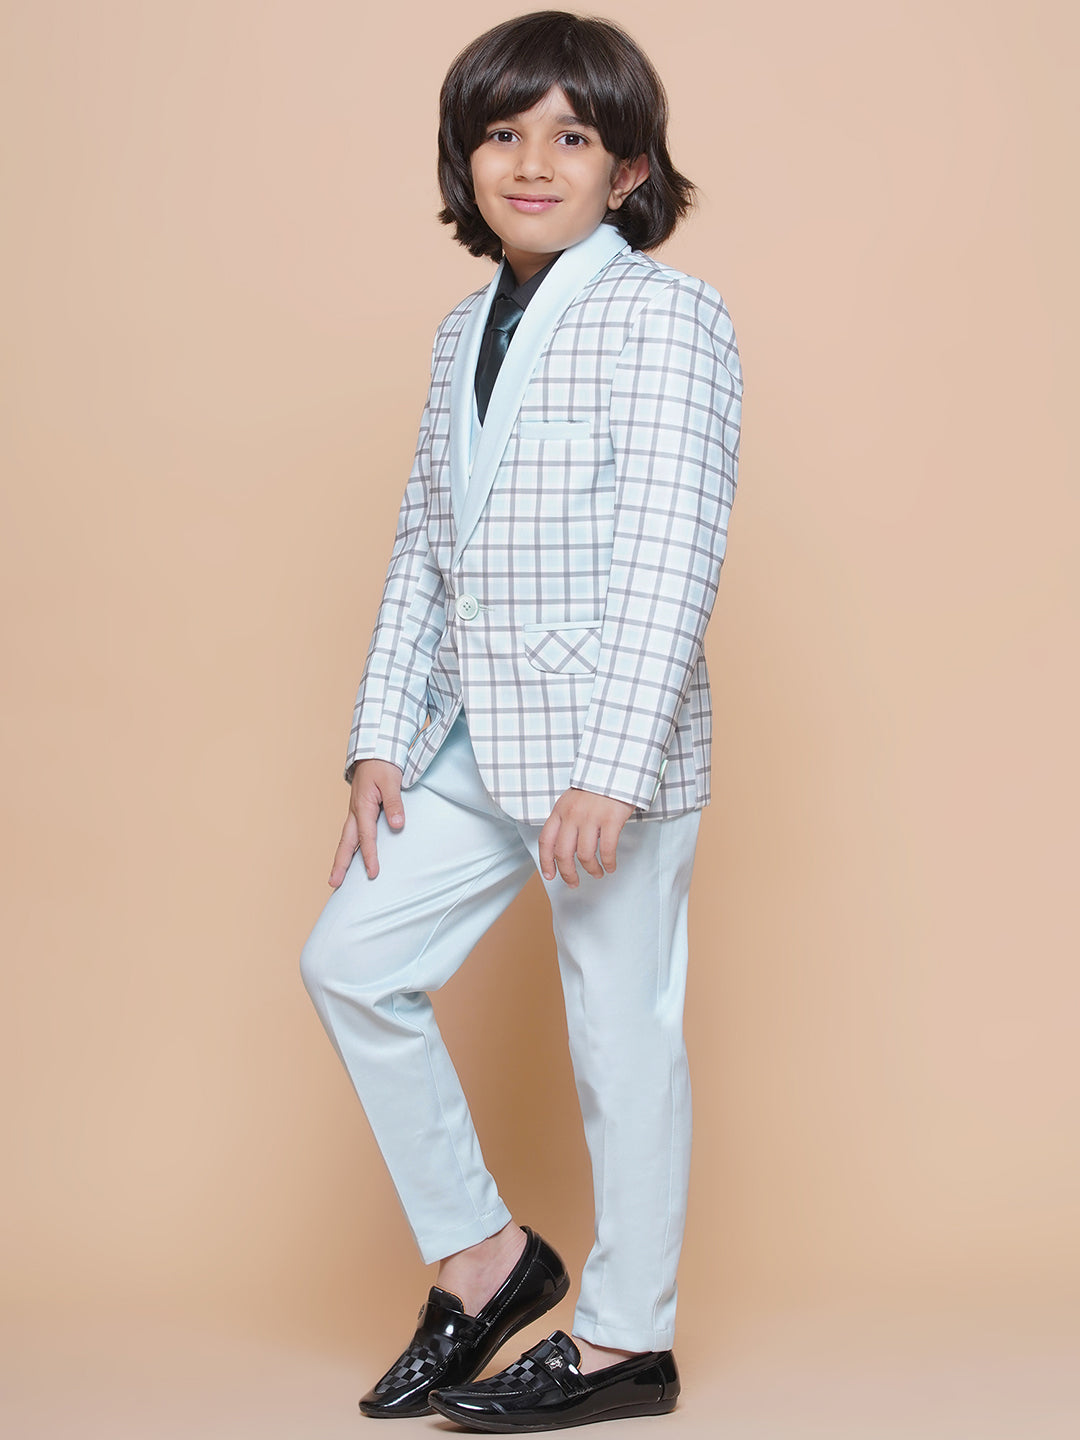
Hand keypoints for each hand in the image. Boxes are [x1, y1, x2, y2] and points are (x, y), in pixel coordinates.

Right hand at [329, 759, 404, 885]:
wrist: (374, 751)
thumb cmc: (383, 765)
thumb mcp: (392, 781)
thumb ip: (395, 803)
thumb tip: (397, 825)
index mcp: (363, 806)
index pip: (366, 836)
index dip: (370, 855)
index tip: (372, 873)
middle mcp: (356, 812)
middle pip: (346, 843)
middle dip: (340, 864)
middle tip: (333, 884)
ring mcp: (355, 812)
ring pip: (346, 839)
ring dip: (341, 858)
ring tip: (336, 877)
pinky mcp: (359, 811)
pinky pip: (351, 833)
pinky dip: (348, 847)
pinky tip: (350, 857)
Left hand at [538, 788, 634, 887]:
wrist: (616, 767)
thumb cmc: (596, 786)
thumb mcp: (572, 800)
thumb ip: (566, 820)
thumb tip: (563, 847)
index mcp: (560, 811)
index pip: (546, 841)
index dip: (545, 862)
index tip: (549, 875)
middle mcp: (572, 815)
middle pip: (563, 853)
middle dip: (567, 873)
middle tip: (573, 882)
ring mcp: (591, 817)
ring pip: (585, 855)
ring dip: (591, 869)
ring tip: (597, 873)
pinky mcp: (611, 820)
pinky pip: (607, 849)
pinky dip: (608, 863)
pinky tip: (610, 866)